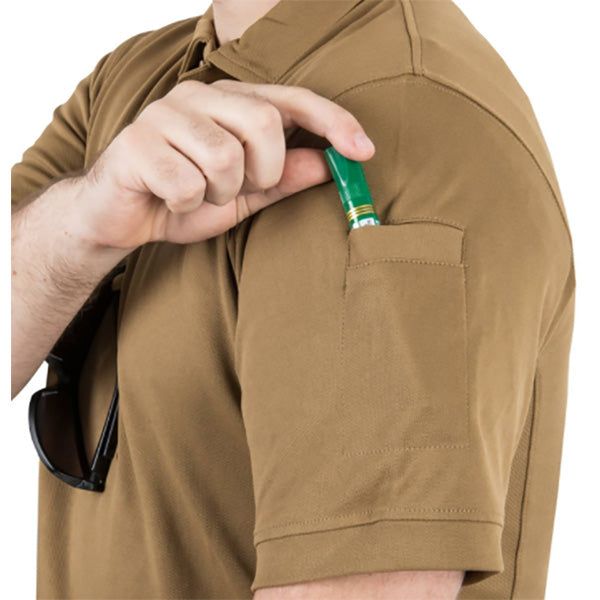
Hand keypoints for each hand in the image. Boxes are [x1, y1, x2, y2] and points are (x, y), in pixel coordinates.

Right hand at [75, 79, 375, 248]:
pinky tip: (170, 199)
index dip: (332, 122)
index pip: (291, 100)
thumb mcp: (245, 194)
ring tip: (199, 194)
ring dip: (219, 194)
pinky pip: (185, 183)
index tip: (363, 151)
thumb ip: (284, 178)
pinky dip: (186, 205)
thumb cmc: (185, 198)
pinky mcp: (136, 141)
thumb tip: (329, 164)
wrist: (122, 216)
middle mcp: (199, 97)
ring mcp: (164, 114)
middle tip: (240, 188)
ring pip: (224, 157)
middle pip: (262, 124)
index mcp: (229, 102)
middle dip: (262, 172)